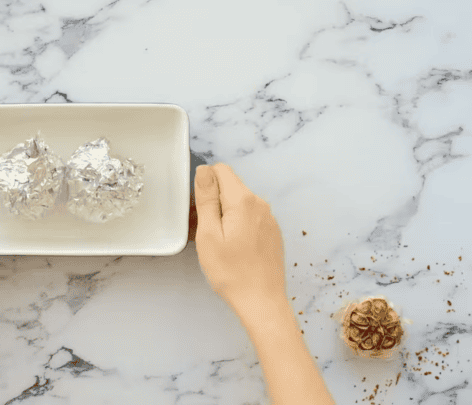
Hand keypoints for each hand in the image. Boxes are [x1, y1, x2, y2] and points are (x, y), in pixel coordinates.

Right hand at [192, 163, 286, 310]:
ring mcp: (269, 218)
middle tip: (205, 231)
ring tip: (218, 243)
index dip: (205, 185)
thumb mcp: (209, 234)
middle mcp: (261, 204)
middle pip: (230, 187)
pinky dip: (238, 225)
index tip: (199, 210)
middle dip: (214, 201)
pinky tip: (233, 249)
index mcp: (243, 201)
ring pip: (240, 203)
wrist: (262, 301)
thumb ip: (207, 198)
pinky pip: (250, 217)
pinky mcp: (272, 232)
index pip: (221, 170)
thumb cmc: (231, 271)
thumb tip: (204, 170)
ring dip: (225, 215)